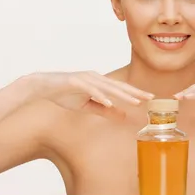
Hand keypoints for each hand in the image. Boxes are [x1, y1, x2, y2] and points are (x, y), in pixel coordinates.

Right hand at [27, 71, 153, 119]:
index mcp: (100, 83)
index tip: (149, 98)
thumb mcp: (88, 106)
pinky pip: (91, 90)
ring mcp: (86, 79)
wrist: (44, 87)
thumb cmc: (66, 94)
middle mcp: (96, 78)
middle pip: (119, 86)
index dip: (135, 93)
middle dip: (135, 92)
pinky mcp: (75, 82)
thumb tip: (122, 115)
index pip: (121, 89)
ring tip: (135, 101)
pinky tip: (109, 102)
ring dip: (122, 95)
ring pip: (108, 87)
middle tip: (150, 97)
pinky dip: (100, 96)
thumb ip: (104, 110)